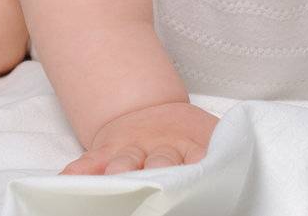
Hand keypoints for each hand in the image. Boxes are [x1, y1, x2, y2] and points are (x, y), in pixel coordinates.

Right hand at [60, 101, 218, 175]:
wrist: (156, 113)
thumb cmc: (190, 143)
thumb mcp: (213, 144)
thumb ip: (219, 164)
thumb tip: (238, 193)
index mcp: (196, 149)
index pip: (199, 163)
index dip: (197, 176)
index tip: (196, 188)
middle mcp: (163, 147)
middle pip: (160, 161)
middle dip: (157, 175)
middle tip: (156, 188)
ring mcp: (133, 147)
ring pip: (124, 159)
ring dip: (120, 171)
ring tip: (116, 181)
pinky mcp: (108, 149)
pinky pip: (89, 160)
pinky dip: (78, 172)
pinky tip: (69, 182)